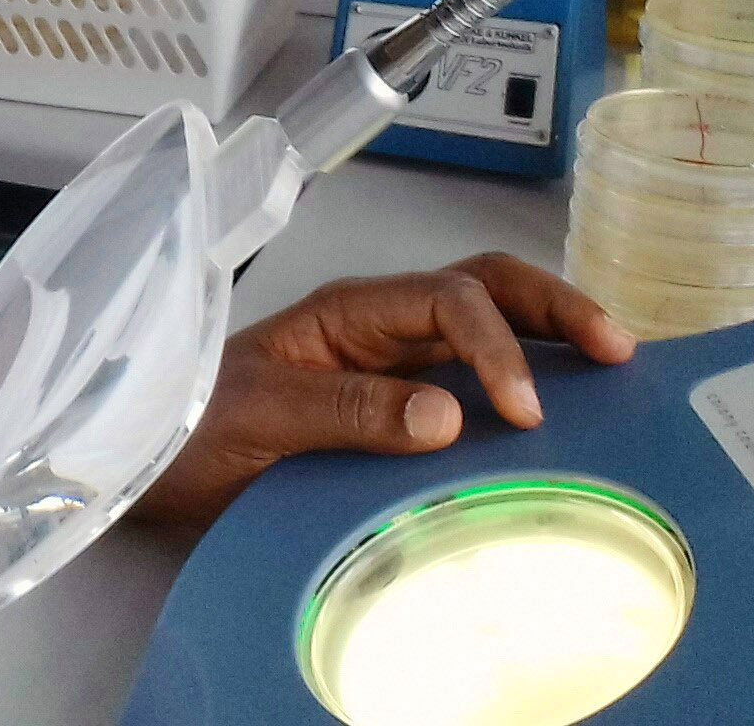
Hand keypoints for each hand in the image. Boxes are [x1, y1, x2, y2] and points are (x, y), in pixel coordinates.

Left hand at [128, 253, 634, 529]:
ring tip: (608, 363)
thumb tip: (446, 415)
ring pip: (484, 325)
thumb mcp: (259, 417)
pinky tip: (554, 411)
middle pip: (482, 289)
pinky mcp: (390, 407)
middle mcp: (375, 327)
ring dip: (546, 335)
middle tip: (614, 345)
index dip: (495, 345)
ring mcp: (386, 364)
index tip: (521, 410)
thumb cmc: (183, 425)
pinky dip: (518, 383)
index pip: (447, 300)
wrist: (139, 463)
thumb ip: (347, 410)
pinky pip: (467, 383)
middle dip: (552, 306)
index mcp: (347, 312)